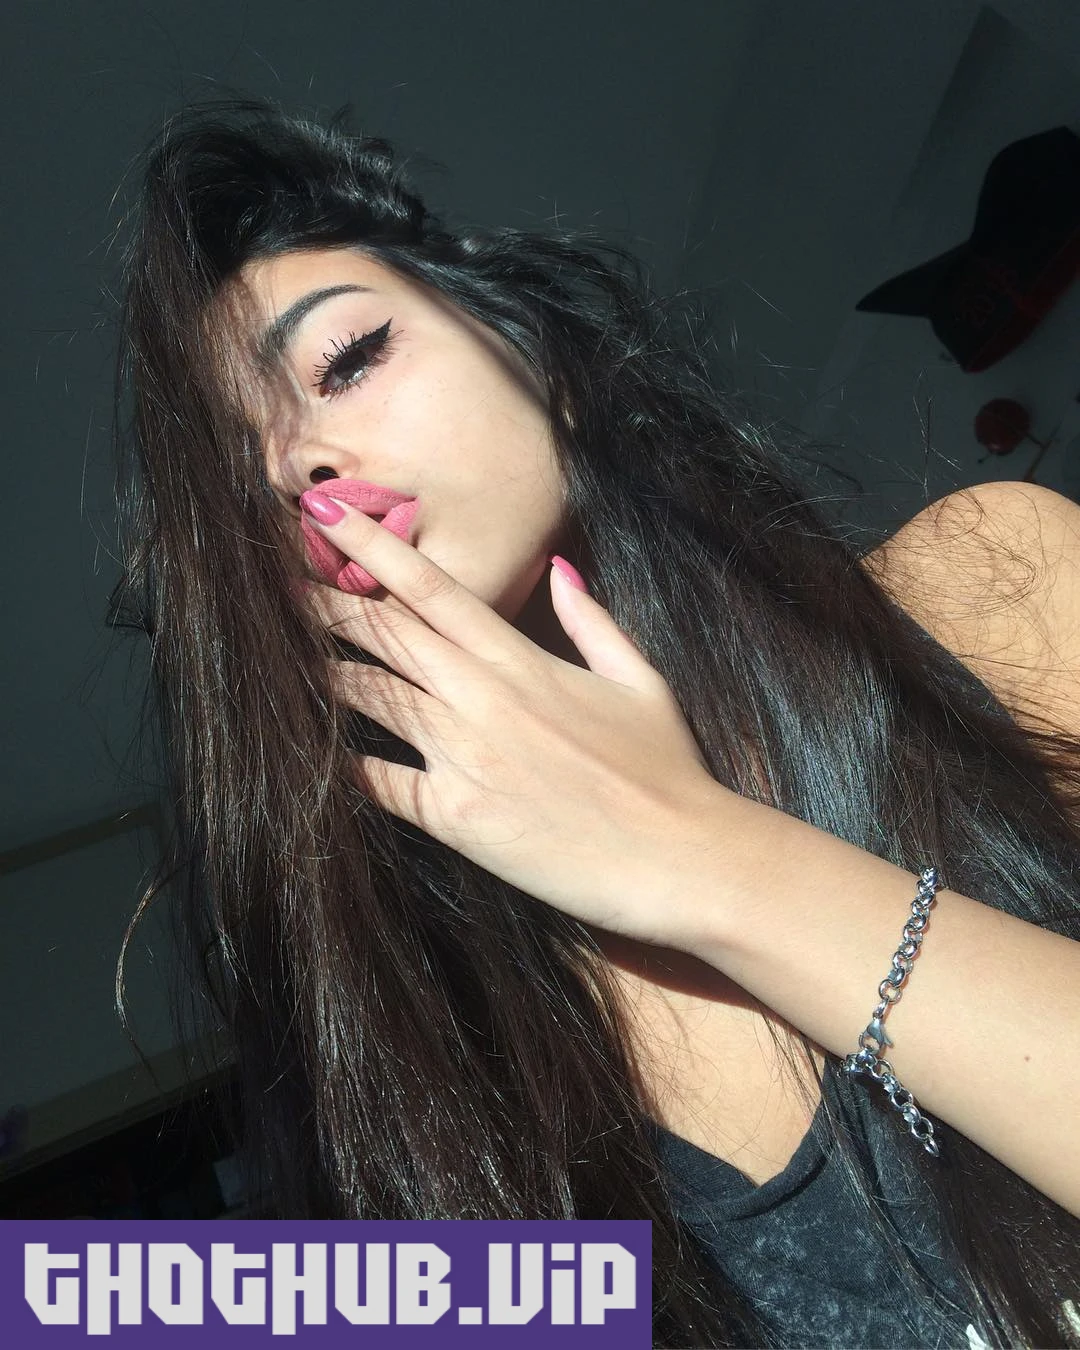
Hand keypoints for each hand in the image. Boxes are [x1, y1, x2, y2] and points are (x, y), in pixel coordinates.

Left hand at [299, 490, 728, 949]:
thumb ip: (594, 620)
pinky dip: (347, 765)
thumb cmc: (669, 770)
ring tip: (289, 658)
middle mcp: (483, 698)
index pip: (430, 588)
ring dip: (327, 673)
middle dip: (326, 602)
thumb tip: (561, 570)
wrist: (684, 859)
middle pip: (384, 633)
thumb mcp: (640, 680)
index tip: (323, 514)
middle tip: (280, 584)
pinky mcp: (456, 819)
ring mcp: (464, 758)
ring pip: (371, 699)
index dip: (368, 545)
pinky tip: (321, 754)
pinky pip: (381, 784)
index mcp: (523, 660)